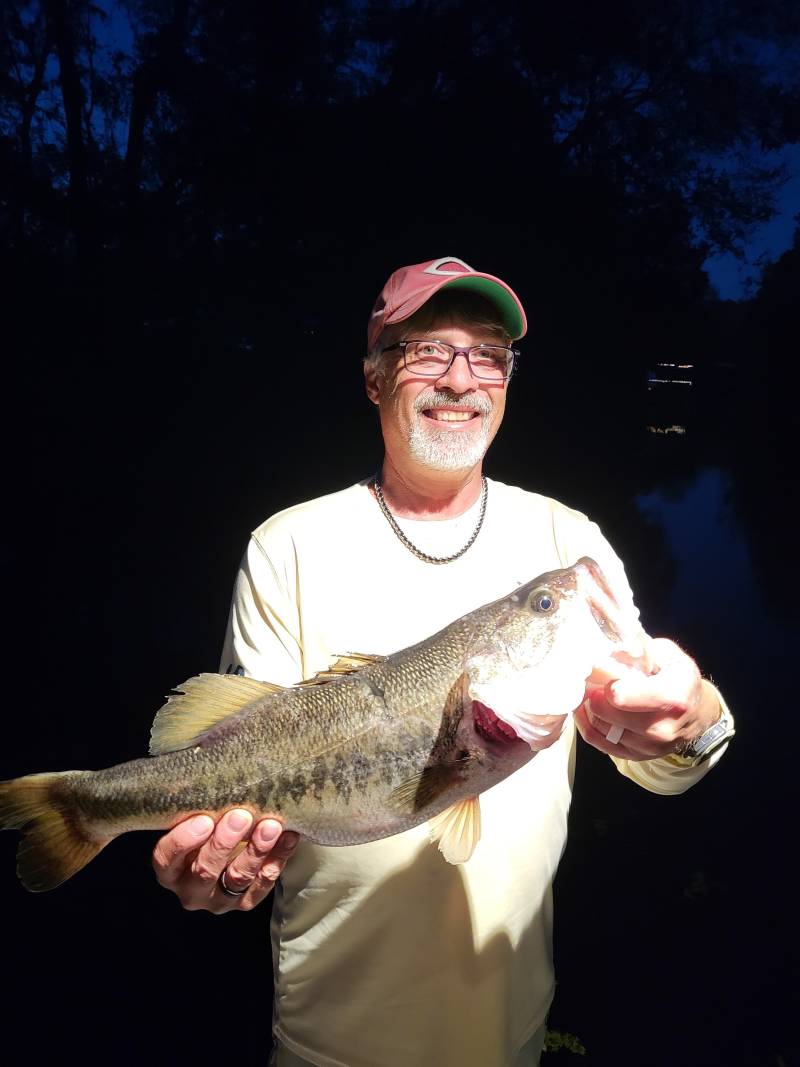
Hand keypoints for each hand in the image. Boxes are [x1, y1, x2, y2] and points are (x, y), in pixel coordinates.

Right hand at [152, 809, 299, 912]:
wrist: (231, 845)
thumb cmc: (207, 823)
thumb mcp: (195, 814)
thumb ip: (197, 800)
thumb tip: (207, 757)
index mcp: (169, 868)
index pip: (167, 858)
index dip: (183, 840)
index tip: (204, 819)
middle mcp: (190, 889)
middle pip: (204, 870)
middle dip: (224, 843)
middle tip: (240, 817)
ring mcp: (219, 899)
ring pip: (237, 879)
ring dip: (255, 851)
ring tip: (270, 827)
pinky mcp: (245, 902)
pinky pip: (263, 884)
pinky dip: (278, 859)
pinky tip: (288, 836)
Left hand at [574, 638, 720, 761]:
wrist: (697, 713)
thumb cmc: (680, 679)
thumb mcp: (669, 655)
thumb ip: (640, 650)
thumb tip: (609, 651)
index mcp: (673, 698)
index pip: (620, 696)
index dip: (607, 684)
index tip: (605, 675)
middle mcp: (663, 728)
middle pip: (606, 713)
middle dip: (593, 695)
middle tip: (590, 682)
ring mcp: (650, 747)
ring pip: (600, 728)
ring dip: (589, 710)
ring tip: (590, 693)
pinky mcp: (637, 757)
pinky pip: (599, 743)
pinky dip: (588, 726)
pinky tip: (587, 710)